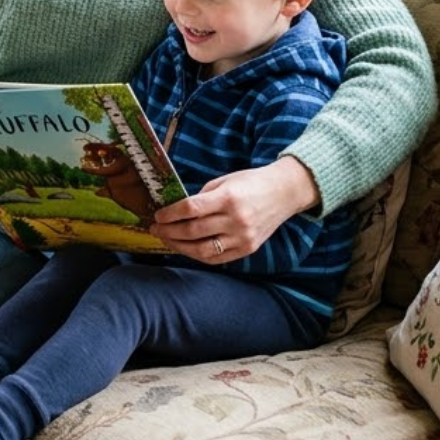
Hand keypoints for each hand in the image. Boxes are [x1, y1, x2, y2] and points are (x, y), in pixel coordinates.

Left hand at [150, 156, 319, 263]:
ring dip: (179, 246)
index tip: (157, 215)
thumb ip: (202, 197)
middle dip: (169, 231)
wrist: (284, 193)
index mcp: (228, 198)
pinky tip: (186, 248)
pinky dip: (198, 255)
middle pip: (193, 230)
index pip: (190, 209)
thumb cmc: (251, 182)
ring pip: (202, 249)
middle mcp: (236, 220)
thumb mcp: (225, 181)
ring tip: (167, 240)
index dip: (170, 214)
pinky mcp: (247, 249)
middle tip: (155, 229)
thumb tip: (177, 210)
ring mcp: (242, 237)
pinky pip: (217, 258)